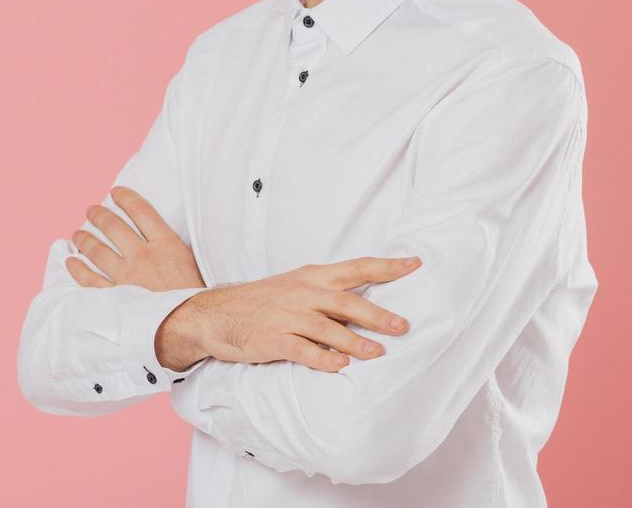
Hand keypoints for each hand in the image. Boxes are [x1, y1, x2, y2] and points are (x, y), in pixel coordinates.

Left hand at [66, 185, 205, 291]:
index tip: (115, 192)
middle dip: (99, 215)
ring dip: (85, 239)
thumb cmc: (196, 296)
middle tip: (91, 210)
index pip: (141, 211)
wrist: (192, 324)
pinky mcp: (117, 297)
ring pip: (98, 250)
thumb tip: (158, 237)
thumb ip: (172, 247)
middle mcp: (144, 256)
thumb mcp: (192, 262)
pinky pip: (90, 280)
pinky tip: (71, 262)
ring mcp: (127, 276)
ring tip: (77, 233)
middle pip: (114, 227)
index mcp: (166, 244)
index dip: (126, 198)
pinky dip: (78, 269)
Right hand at [155, 256, 420, 373]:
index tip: (415, 264)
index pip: (356, 267)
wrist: (216, 313)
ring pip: (327, 328)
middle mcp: (303, 293)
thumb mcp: (296, 286)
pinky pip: (302, 350)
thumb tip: (369, 305)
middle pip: (346, 301)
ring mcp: (287, 316)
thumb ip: (329, 294)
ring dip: (354, 342)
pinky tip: (339, 368)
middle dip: (376, 314)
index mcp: (312, 277)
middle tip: (403, 325)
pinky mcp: (273, 340)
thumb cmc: (262, 301)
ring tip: (378, 353)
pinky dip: (322, 359)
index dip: (387, 266)